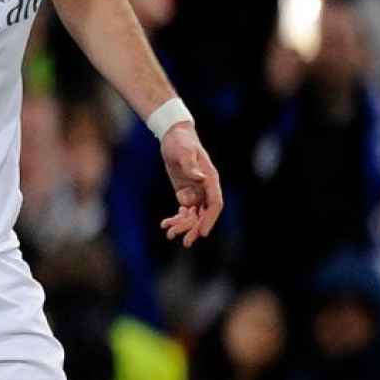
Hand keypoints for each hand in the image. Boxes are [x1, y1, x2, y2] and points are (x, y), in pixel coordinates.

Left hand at [158, 122, 222, 246]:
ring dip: (183, 226)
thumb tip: (199, 178)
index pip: (214, 204)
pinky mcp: (185, 191)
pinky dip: (177, 218)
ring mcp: (195, 191)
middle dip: (195, 228)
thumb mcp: (184, 151)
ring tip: (169, 233)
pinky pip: (184, 210)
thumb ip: (191, 165)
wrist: (174, 136)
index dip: (209, 219)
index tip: (202, 233)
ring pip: (193, 215)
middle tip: (186, 242)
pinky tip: (165, 224)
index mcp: (210, 179)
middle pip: (204, 214)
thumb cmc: (181, 142)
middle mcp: (205, 188)